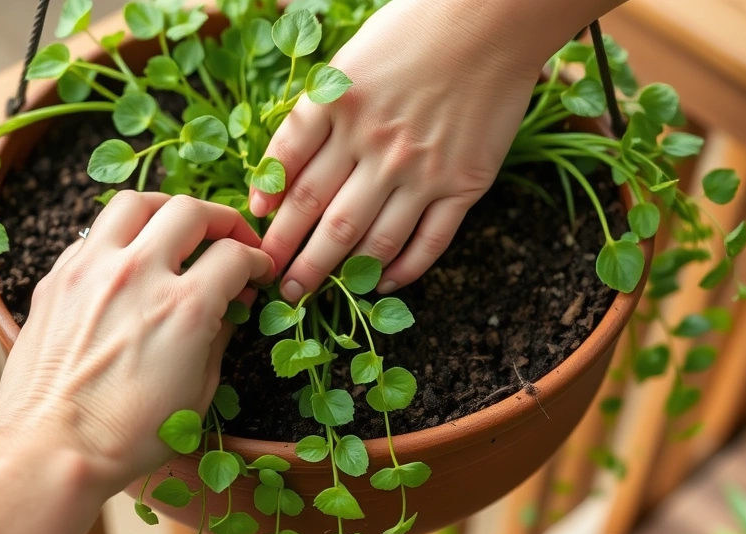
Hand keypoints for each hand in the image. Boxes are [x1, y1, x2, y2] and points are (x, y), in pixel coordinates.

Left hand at [0, 192, 272, 492]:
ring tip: (176, 227)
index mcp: (183, 307)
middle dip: (220, 219)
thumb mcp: (197, 392)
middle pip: (189, 211)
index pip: (234, 255)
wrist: (50, 448)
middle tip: (228, 237)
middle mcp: (137, 274)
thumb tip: (227, 308)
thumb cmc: (128, 434)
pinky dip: (120, 237)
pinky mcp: (57, 279)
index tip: (256, 269)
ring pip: (134, 203)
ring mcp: (91, 270)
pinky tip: (127, 259)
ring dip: (165, 209)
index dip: (255, 260)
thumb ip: (216, 337)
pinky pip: (93, 234)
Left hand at [249, 0, 554, 300]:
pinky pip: (429, 242)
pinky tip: (383, 285)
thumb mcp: (345, 64)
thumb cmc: (411, 33)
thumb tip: (276, 178)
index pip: (289, 176)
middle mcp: (375, 145)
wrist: (490, 21)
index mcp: (339, 109)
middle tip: (276, 288)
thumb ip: (311, 119)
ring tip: (313, 294)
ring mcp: (421, 169)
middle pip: (323, 218)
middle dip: (292, 260)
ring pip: (370, 240)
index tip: (256, 241)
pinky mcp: (463, 184)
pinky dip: (404, 271)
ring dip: (337, 274)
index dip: (269, 216)